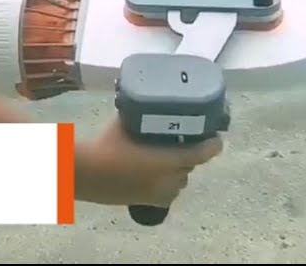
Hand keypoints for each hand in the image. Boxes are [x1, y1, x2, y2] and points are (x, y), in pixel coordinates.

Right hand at [75, 117, 223, 206]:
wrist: (88, 174)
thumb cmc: (108, 146)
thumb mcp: (127, 124)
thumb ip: (142, 116)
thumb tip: (145, 103)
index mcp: (170, 160)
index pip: (202, 154)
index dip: (213, 146)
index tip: (217, 138)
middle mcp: (170, 179)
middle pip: (189, 166)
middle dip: (189, 155)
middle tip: (182, 141)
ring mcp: (160, 193)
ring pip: (180, 181)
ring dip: (178, 170)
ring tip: (167, 158)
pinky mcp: (148, 202)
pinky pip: (167, 193)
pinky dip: (167, 184)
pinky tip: (156, 176)